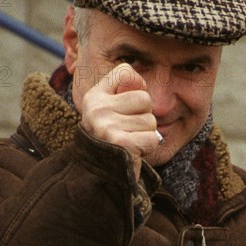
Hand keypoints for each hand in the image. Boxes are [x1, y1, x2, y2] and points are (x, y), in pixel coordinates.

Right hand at [80, 64, 159, 179]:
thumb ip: (124, 91)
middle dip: (144, 116)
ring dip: (146, 133)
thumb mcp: (111, 110)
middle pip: (144, 98)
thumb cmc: (113, 139)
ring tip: (130, 141)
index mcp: (94, 96)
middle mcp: (96, 109)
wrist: (101, 174)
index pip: (126, 72)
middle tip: (129, 130)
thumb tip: (140, 82)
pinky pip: (152, 138)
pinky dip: (148, 147)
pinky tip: (134, 151)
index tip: (128, 105)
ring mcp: (106, 126)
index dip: (137, 86)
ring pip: (150, 120)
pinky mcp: (119, 143)